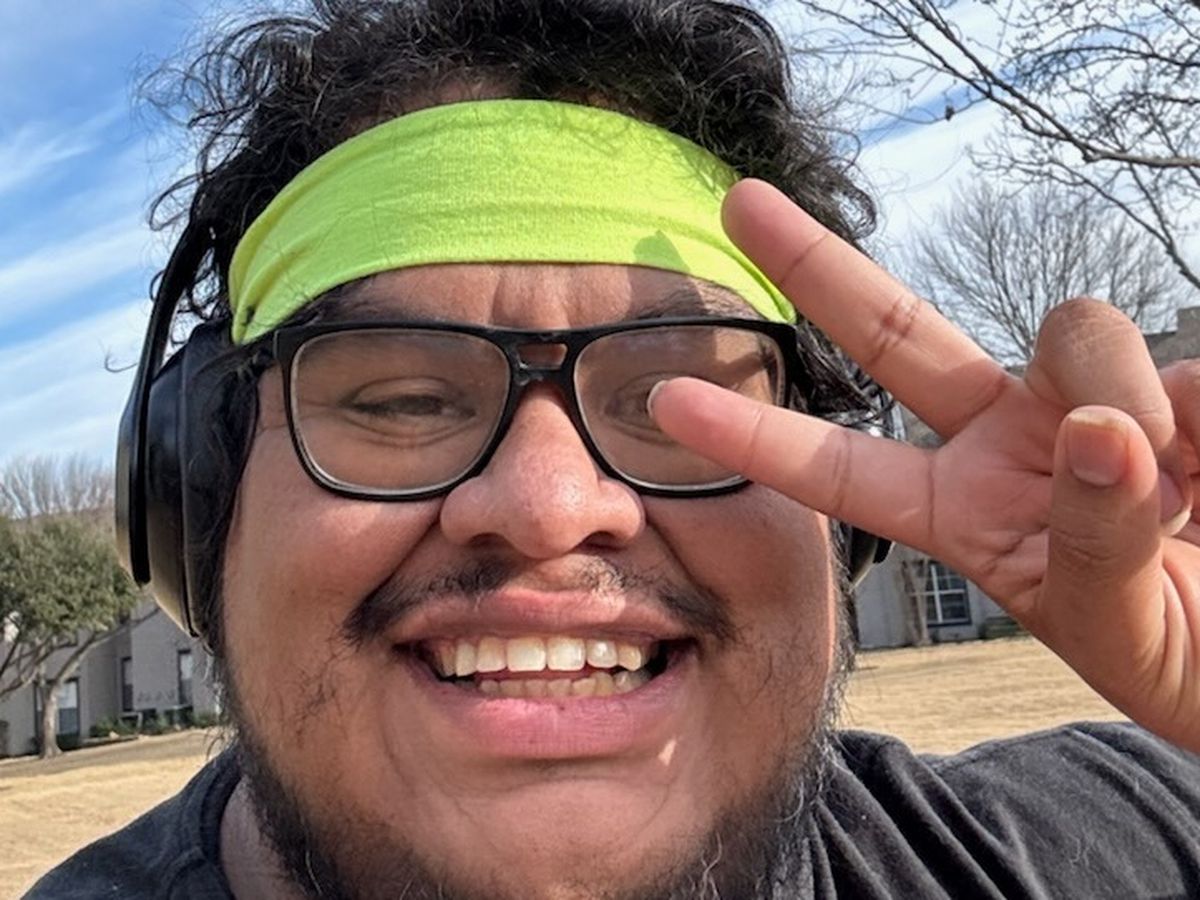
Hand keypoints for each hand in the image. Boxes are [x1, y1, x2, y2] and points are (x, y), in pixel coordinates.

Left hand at [651, 179, 1199, 751]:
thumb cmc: (1181, 658)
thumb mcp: (1119, 627)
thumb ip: (1097, 542)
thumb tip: (1098, 431)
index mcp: (960, 515)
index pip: (842, 469)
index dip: (757, 438)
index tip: (668, 400)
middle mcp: (1006, 442)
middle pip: (896, 335)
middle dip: (816, 266)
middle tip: (734, 199)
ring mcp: (1085, 401)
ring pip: (1076, 330)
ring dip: (1120, 394)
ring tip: (1186, 492)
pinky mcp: (1177, 379)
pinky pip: (1185, 367)